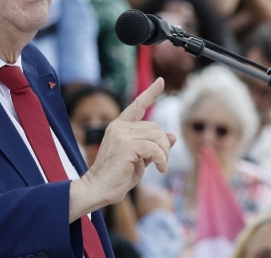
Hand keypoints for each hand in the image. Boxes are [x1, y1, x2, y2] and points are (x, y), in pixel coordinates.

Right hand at [82, 78, 175, 205]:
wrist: (97, 189)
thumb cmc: (118, 176)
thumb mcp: (140, 159)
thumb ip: (154, 146)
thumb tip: (173, 135)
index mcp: (120, 126)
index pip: (138, 105)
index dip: (151, 93)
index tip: (161, 81)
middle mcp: (119, 126)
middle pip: (155, 127)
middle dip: (164, 146)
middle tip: (161, 162)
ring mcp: (121, 133)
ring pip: (157, 137)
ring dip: (164, 154)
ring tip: (160, 166)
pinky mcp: (125, 144)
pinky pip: (154, 148)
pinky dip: (161, 159)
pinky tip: (160, 169)